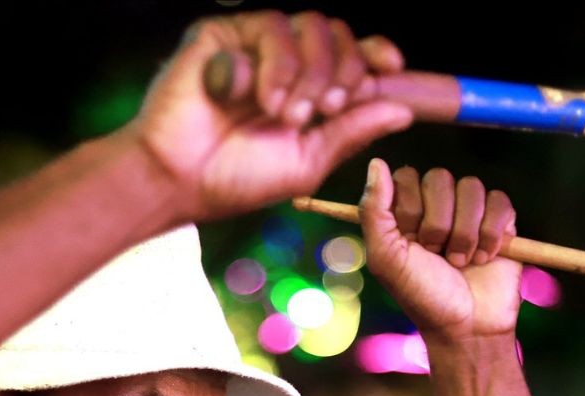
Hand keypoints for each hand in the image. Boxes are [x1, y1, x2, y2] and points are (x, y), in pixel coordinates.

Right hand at [126, 11, 413, 222]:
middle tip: (326, 109)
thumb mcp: (310, 161)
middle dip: (344, 70)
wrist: (181, 180)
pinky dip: (277, 65)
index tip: (393, 66)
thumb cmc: (239, 177)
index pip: (352, 56)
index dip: (376, 54)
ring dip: (311, 73)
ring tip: (287, 114)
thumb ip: (353, 132)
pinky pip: (270, 26)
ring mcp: (254, 45)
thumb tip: (403, 110)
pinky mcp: (223, 34)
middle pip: (338, 35)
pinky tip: (261, 99)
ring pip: (310, 26)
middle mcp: (285, 62)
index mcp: (310, 90)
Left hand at [361, 160, 522, 343]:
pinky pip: (499, 202)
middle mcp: (439, 206)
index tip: (411, 244)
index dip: (410, 210)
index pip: (407, 177)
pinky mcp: (502, 221)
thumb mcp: (386, 257)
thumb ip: (374, 210)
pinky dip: (491, 234)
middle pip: (440, 178)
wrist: (467, 326)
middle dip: (438, 224)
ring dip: (465, 233)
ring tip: (463, 261)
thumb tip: (376, 163)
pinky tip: (487, 257)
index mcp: (407, 210)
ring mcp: (472, 212)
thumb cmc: (422, 295)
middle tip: (439, 255)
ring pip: (471, 187)